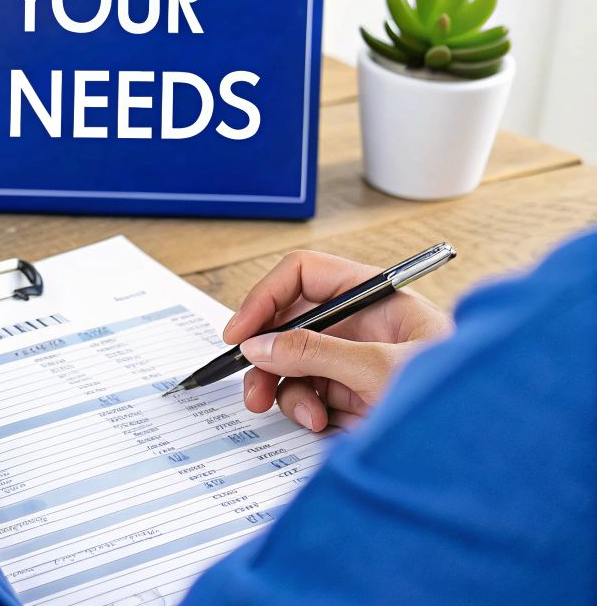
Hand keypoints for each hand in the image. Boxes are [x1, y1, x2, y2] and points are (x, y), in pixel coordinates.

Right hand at [223, 250, 452, 431]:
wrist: (484, 451)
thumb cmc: (461, 398)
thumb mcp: (380, 368)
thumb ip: (314, 353)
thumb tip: (259, 346)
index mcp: (374, 298)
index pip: (305, 276)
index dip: (267, 297)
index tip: (242, 331)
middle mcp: (361, 326)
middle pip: (289, 324)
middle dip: (267, 355)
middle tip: (252, 385)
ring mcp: (354, 362)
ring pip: (292, 364)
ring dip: (287, 391)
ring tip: (305, 415)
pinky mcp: (352, 398)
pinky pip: (307, 396)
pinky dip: (305, 411)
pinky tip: (323, 424)